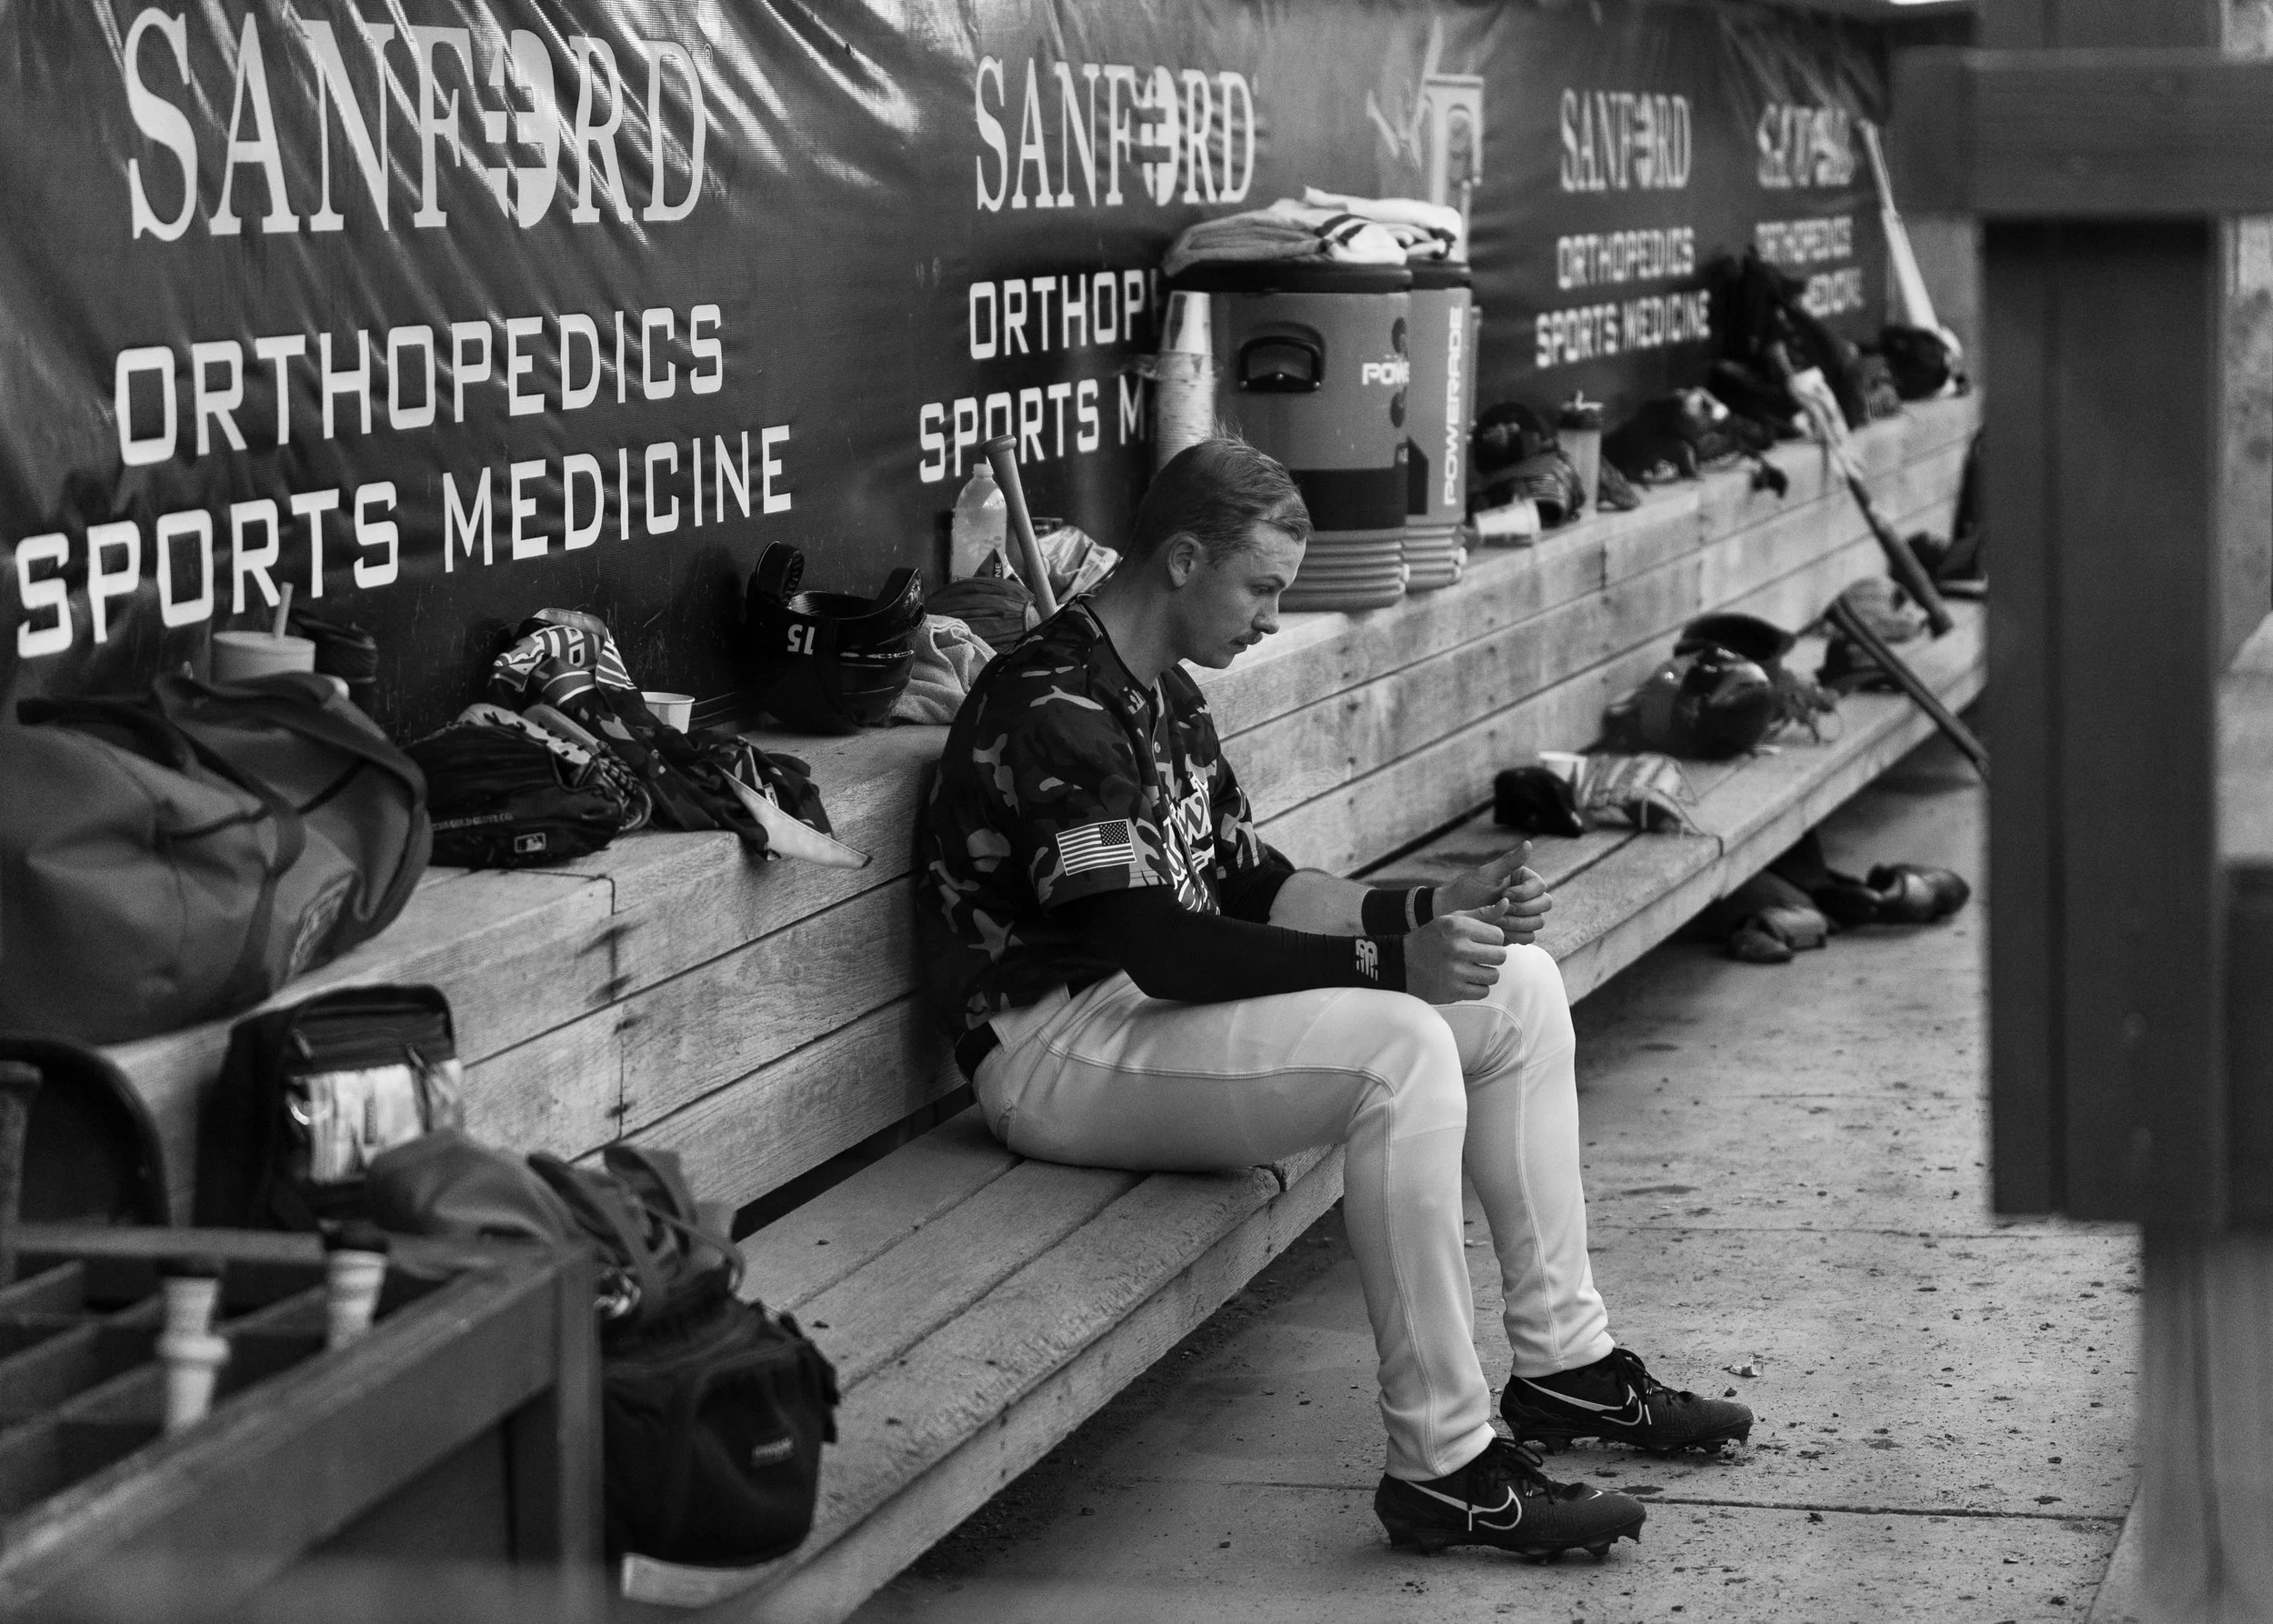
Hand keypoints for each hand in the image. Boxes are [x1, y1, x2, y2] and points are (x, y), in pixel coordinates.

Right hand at [1404, 901, 1512, 1004]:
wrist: (1402, 964)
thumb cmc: (1432, 939)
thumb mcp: (1451, 920)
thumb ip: (1481, 914)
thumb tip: (1506, 905)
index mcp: (1457, 927)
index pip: (1498, 935)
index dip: (1493, 939)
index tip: (1481, 942)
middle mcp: (1456, 948)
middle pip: (1501, 956)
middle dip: (1493, 957)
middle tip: (1480, 956)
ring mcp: (1455, 971)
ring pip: (1494, 976)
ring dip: (1485, 973)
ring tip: (1472, 969)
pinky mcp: (1454, 991)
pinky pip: (1483, 992)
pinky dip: (1477, 988)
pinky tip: (1465, 980)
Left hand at [1435, 846, 1552, 945]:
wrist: (1454, 912)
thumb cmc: (1468, 889)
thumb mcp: (1487, 874)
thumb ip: (1510, 861)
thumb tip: (1529, 843)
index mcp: (1523, 880)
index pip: (1540, 887)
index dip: (1524, 893)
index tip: (1503, 894)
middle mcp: (1528, 896)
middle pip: (1545, 904)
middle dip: (1522, 909)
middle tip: (1500, 909)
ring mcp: (1524, 915)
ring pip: (1538, 922)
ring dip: (1517, 923)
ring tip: (1496, 920)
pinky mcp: (1518, 931)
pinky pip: (1529, 937)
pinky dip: (1515, 935)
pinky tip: (1498, 929)